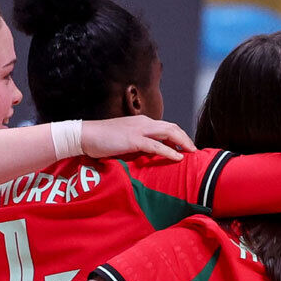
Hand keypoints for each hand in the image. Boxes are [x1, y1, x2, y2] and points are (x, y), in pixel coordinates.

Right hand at [80, 116, 196, 161]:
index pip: (167, 127)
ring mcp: (139, 130)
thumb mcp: (126, 140)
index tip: (187, 147)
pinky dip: (169, 151)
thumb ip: (140, 144)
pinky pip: (156, 145)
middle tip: (195, 150)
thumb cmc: (103, 140)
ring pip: (168, 133)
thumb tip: (152, 154)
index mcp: (143, 122)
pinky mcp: (133, 139)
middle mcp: (144, 123)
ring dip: (182, 142)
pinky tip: (177, 158)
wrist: (86, 135)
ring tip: (191, 152)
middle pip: (172, 127)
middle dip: (186, 138)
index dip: (180, 136)